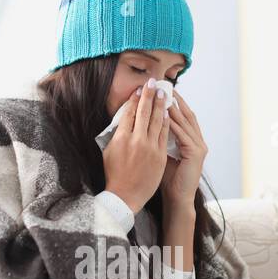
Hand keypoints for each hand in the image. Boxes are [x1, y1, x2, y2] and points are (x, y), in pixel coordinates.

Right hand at [102, 79, 169, 212]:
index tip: (139, 89)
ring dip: (160, 105)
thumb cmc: (114, 175)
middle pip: (144, 112)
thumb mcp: (109, 151)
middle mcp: (136, 140)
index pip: (130, 112)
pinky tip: (168, 112)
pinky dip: (166, 122)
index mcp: (121, 138)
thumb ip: (116, 134)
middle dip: (149, 95)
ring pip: (157, 121)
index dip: (135, 99)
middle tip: (153, 82)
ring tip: (163, 93)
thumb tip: (123, 120)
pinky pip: (164, 134)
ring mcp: (150, 147)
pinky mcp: (160, 155)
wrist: (125, 196)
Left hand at [160, 92, 207, 207]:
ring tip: (164, 95)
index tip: (160, 90)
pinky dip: (175, 124)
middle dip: (175, 100)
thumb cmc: (166, 179)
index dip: (172, 103)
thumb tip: (142, 123)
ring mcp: (199, 146)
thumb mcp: (160, 153)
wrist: (177, 198)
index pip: (181, 116)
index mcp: (190, 140)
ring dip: (174, 108)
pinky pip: (184, 134)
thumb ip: (157, 138)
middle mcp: (197, 140)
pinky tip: (166, 115)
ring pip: (186, 122)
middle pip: (186, 114)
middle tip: (164, 86)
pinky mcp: (197, 153)